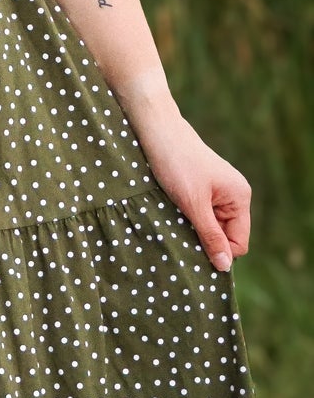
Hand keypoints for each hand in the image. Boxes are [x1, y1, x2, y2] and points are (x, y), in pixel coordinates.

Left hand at [132, 105, 251, 271]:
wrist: (156, 130)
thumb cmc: (176, 164)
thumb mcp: (193, 204)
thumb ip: (210, 236)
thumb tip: (225, 266)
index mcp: (240, 197)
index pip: (239, 243)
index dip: (218, 252)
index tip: (192, 250)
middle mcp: (234, 195)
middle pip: (225, 236)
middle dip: (205, 240)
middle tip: (180, 235)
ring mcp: (219, 192)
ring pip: (211, 227)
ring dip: (194, 229)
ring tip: (175, 219)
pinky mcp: (203, 188)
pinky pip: (201, 215)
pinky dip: (188, 218)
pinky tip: (173, 212)